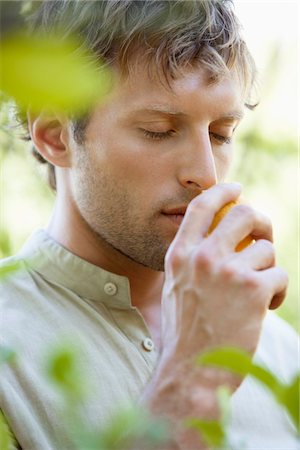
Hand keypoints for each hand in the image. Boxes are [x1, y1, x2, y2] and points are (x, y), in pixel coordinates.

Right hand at [155, 183, 287, 416]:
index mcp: (181, 255)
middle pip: (243, 213)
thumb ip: (193, 259)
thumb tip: (219, 237)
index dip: (222, 191)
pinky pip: (278, 274)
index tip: (235, 188)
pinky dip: (277, 290)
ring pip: (266, 248)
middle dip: (260, 221)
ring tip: (257, 292)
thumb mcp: (177, 286)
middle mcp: (203, 257)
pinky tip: (263, 309)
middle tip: (263, 236)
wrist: (193, 370)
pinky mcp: (254, 289)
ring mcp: (228, 271)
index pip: (201, 207)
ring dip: (267, 268)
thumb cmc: (186, 331)